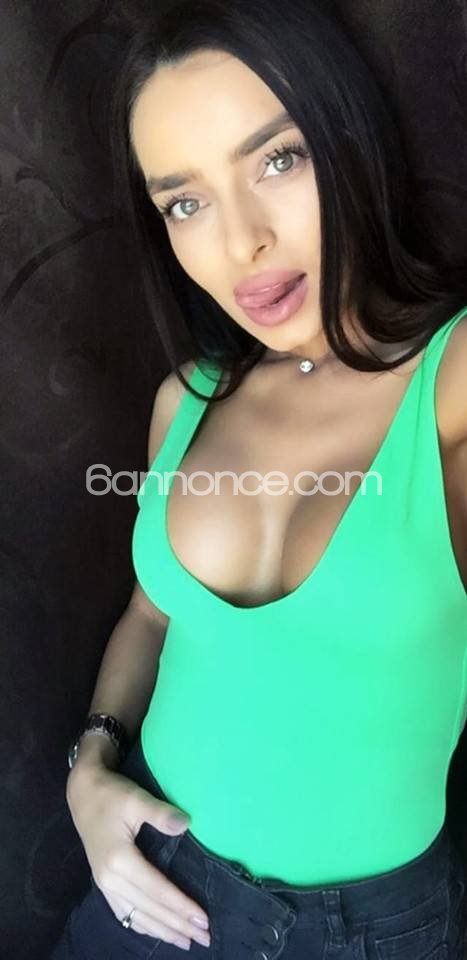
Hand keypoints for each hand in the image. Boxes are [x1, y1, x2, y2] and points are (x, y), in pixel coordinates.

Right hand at [66, 761, 210, 950]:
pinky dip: (142, 925)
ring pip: (136, 917)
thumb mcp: (136, 798)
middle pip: (149, 909)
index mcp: (119, 860)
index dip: (181, 906)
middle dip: (177, 925)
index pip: (157, 890)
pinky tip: (154, 931)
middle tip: (205, 938)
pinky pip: (123, 913)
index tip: (203, 919)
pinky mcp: (102, 882)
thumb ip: (161, 813)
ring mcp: (104, 884)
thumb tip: (186, 824)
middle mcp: (110, 879)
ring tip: (185, 942)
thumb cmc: (111, 794)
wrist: (82, 792)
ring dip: (161, 930)